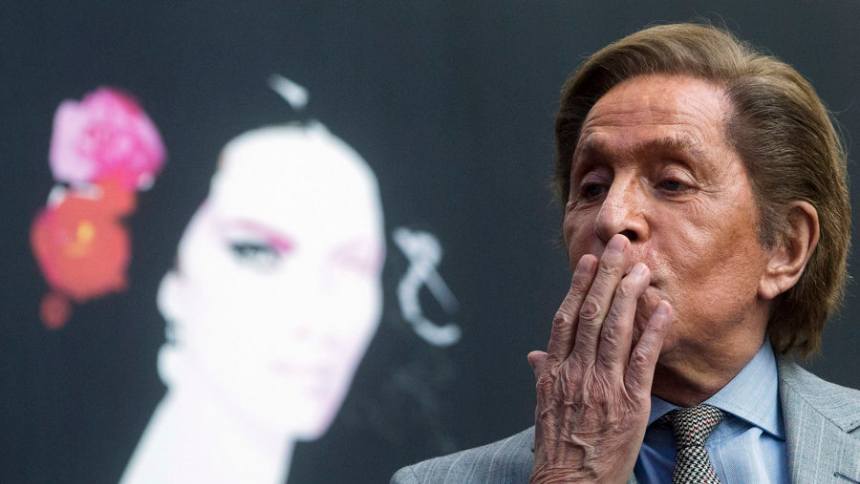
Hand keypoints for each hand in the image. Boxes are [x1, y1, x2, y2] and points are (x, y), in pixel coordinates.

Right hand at [528, 234, 672, 482]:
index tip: (591, 261)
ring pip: (615, 330)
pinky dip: (652, 332)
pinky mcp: (629, 404)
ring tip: (642, 267)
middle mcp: (576, 373)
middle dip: (607, 277)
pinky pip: (642, 361)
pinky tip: (662, 309)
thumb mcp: (543, 406)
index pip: (565, 318)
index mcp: (555, 371)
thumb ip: (543, 375)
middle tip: (620, 246)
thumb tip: (535, 354)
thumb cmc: (557, 446)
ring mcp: (602, 387)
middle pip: (590, 314)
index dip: (578, 286)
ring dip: (629, 295)